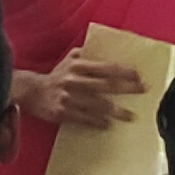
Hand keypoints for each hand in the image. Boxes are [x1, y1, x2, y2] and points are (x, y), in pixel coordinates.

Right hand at [27, 55, 146, 130]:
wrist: (31, 92)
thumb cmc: (56, 76)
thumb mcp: (69, 60)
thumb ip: (87, 54)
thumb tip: (107, 50)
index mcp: (77, 65)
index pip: (106, 67)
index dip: (124, 71)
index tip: (138, 75)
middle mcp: (74, 80)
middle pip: (106, 85)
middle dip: (127, 88)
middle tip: (143, 91)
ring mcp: (68, 97)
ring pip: (97, 105)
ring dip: (116, 111)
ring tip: (130, 116)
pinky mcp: (63, 112)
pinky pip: (84, 119)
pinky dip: (98, 122)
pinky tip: (108, 125)